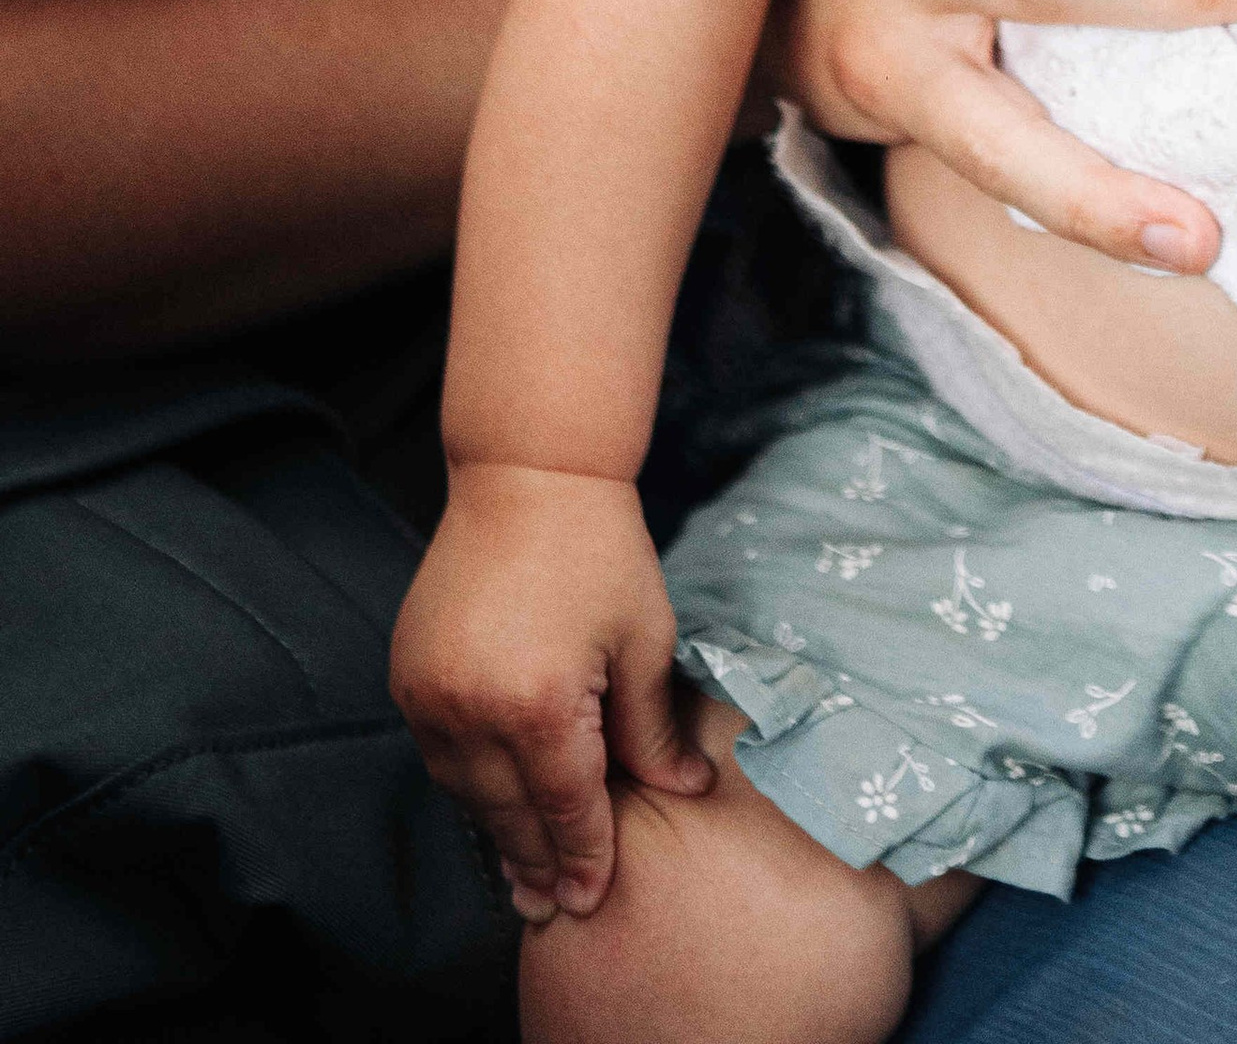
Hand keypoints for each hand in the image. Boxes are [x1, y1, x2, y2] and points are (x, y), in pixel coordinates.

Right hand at [390, 463, 709, 923]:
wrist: (527, 474)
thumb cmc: (599, 549)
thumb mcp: (643, 638)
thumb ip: (652, 727)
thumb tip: (683, 788)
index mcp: (541, 705)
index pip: (566, 807)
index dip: (584, 855)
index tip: (591, 898)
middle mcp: (474, 711)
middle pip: (510, 812)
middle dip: (536, 862)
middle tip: (553, 905)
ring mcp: (431, 694)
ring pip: (465, 792)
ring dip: (497, 830)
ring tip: (522, 869)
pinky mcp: (409, 674)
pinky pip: (438, 754)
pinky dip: (467, 783)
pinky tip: (491, 800)